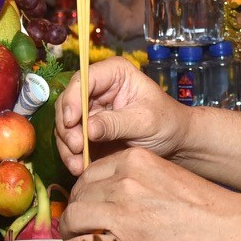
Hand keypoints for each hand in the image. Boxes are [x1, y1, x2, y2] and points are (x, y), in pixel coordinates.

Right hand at [53, 56, 189, 176]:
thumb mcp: (144, 121)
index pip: (83, 79)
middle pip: (69, 102)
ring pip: (65, 124)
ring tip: (77, 164)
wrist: (174, 142)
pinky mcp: (88, 130)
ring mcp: (91, 110)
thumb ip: (116, 124)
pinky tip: (79, 167)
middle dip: (68, 126)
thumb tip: (88, 129)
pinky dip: (71, 155)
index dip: (73, 99)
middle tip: (76, 147)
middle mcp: (98, 88)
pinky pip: (71, 141)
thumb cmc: (167, 123)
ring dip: (67, 144)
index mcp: (114, 73)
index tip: (72, 121)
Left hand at [58, 147, 232, 240]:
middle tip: (81, 228)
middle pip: (78, 195)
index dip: (85, 193)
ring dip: (71, 233)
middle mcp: (122, 182)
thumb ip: (134, 180)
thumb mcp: (163, 174)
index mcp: (132, 161)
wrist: (224, 228)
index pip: (89, 174)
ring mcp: (121, 213)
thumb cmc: (200, 205)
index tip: (89, 206)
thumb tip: (106, 198)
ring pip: (72, 218)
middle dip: (76, 213)